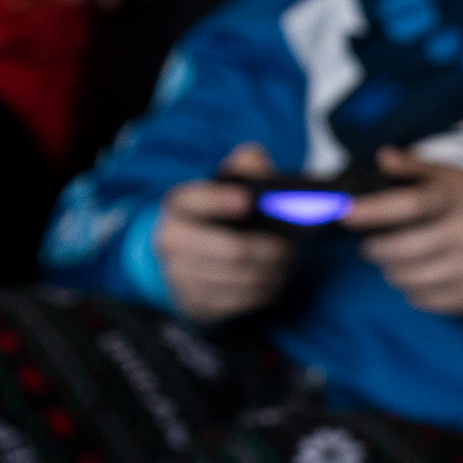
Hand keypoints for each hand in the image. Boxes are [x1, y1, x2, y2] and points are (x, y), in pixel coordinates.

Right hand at [156, 144, 294, 323]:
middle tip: (290, 246)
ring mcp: (180, 276)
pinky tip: (274, 279)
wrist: (192, 259)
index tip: (248, 201)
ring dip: (273, 272)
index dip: (221, 201)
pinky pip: (242, 301)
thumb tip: (255, 159)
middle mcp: (171, 240)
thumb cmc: (220, 218)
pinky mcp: (196, 304)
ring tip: (286, 262)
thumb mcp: (230, 187)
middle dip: (269, 250)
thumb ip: (245, 167)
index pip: (196, 201)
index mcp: (180, 205)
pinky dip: (266, 290)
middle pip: (232, 251)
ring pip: (242, 279)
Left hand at [347, 147, 462, 314]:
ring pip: (407, 278)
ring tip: (396, 259)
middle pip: (402, 249)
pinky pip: (422, 299)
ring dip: (391, 270)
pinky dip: (411, 288)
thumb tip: (382, 157)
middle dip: (375, 248)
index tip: (345, 213)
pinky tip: (419, 274)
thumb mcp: (452, 178)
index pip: (411, 205)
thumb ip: (415, 167)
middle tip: (372, 243)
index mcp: (462, 199)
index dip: (373, 211)